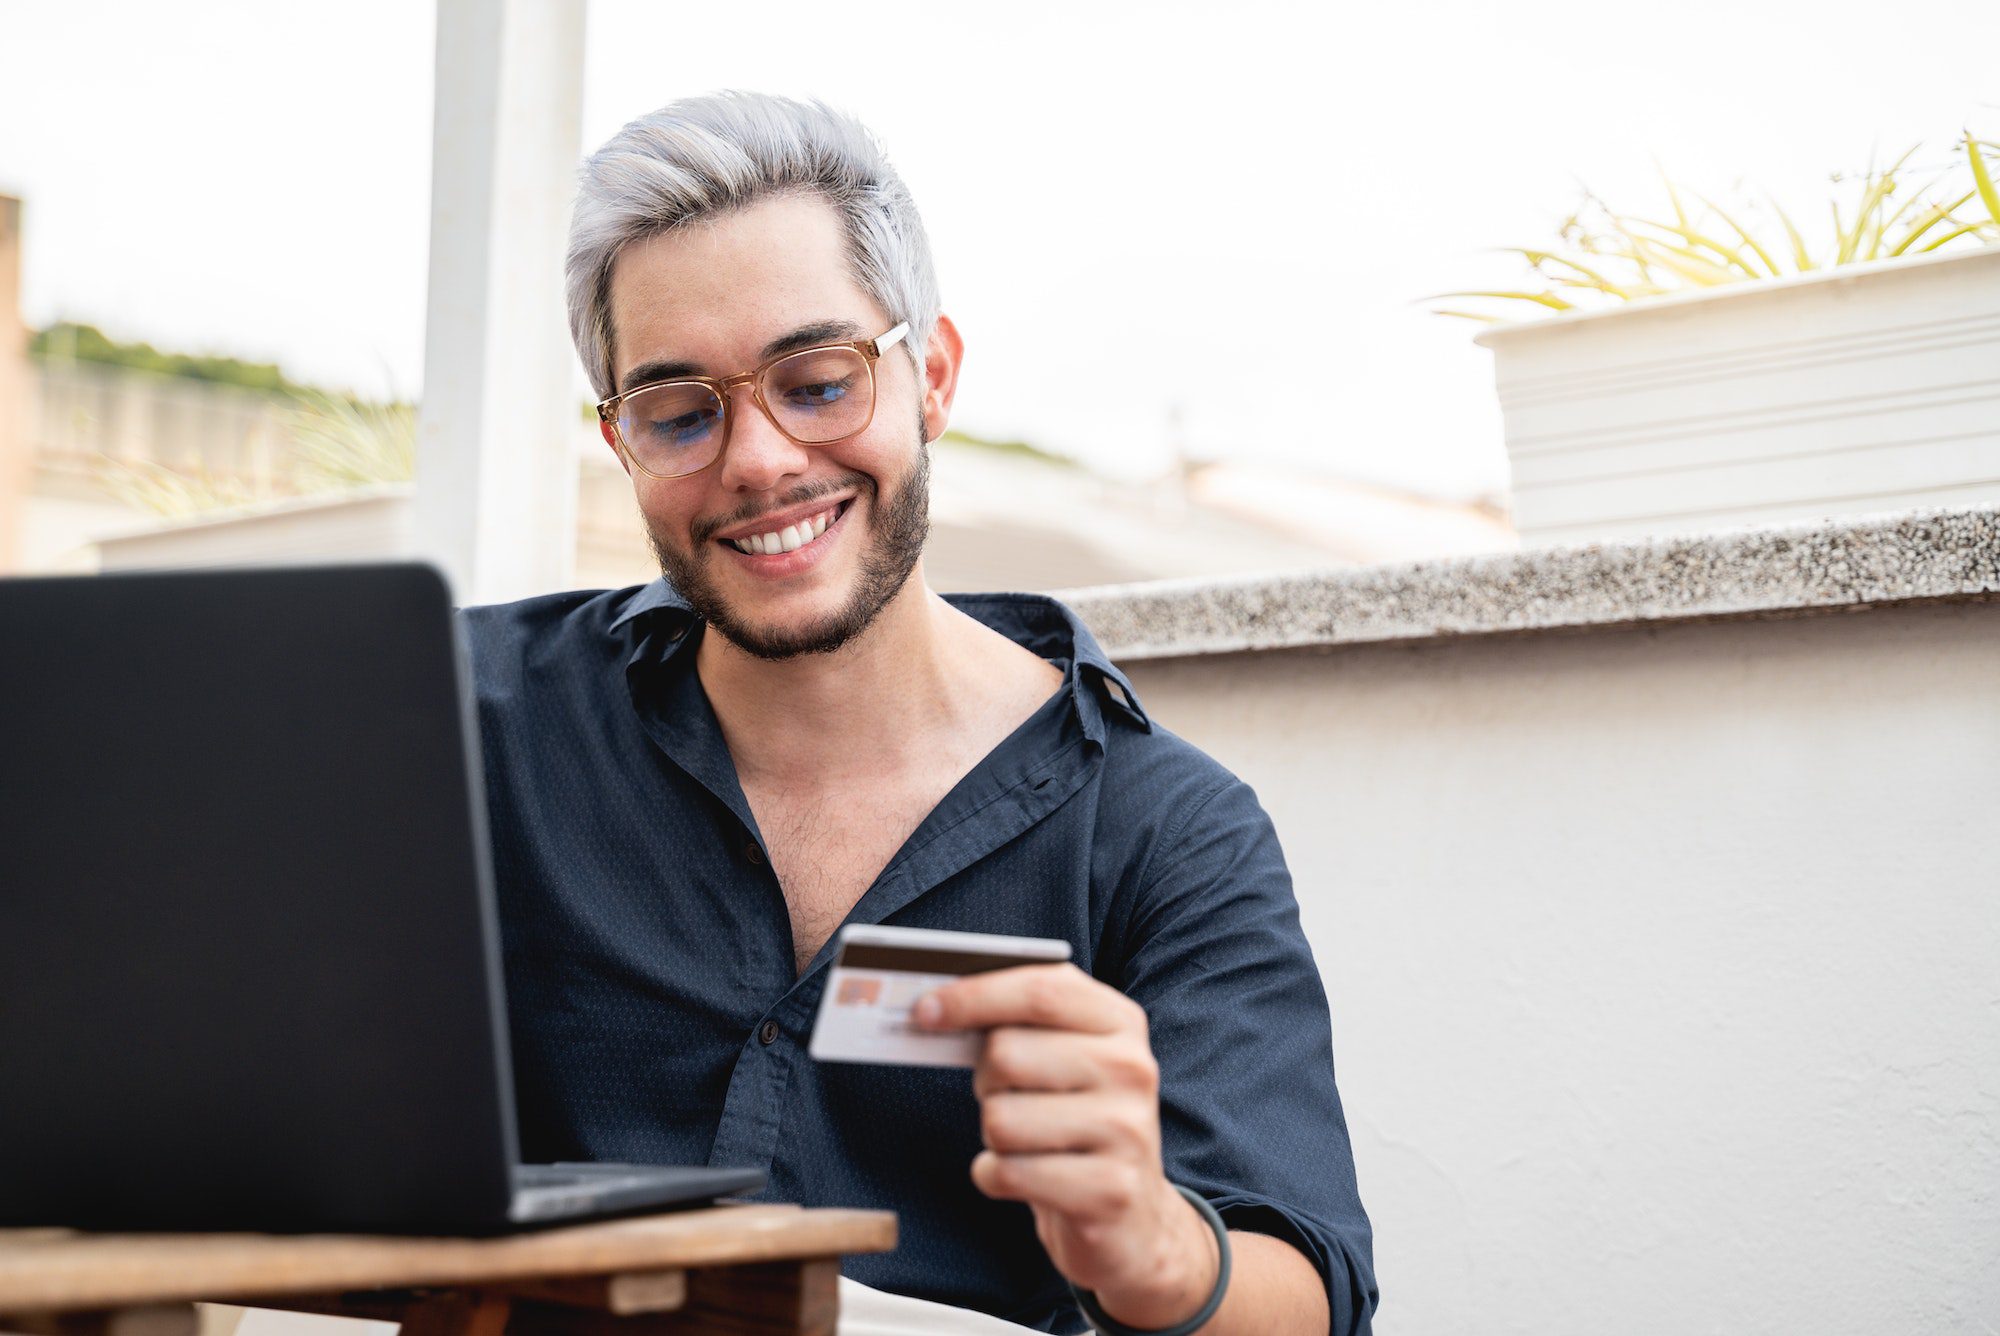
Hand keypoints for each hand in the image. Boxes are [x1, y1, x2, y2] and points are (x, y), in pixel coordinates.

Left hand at [913, 964, 1220, 1328]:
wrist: (1131, 1215)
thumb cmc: (1074, 1121)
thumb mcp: (1064, 1058)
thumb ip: (1015, 1022)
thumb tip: (933, 1007)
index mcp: (1120, 1021)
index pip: (1041, 990)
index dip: (975, 996)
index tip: (925, 1010)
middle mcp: (1131, 1069)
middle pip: (1008, 1054)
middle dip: (985, 1080)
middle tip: (1006, 1097)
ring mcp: (1126, 1130)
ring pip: (1000, 1119)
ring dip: (993, 1136)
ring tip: (1027, 1142)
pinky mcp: (1108, 1190)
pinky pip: (1006, 1173)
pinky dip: (994, 1176)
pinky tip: (1026, 1178)